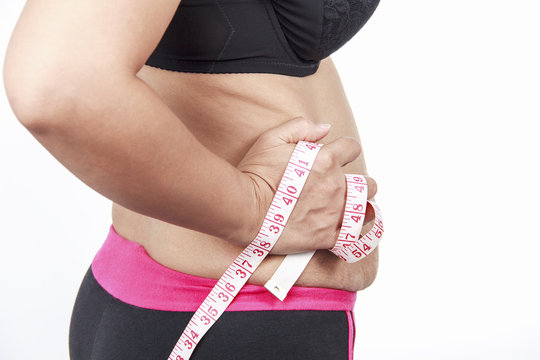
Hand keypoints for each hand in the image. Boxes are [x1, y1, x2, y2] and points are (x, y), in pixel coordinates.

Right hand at [237, 117, 376, 253]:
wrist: (243, 209)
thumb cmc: (254, 174)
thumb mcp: (271, 139)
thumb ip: (300, 127)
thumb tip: (325, 128)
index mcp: (325, 160)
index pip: (352, 148)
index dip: (346, 150)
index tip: (337, 157)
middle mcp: (335, 186)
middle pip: (367, 183)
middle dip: (360, 183)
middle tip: (345, 187)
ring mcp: (333, 213)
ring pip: (365, 210)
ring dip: (360, 207)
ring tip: (349, 209)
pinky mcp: (326, 236)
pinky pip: (353, 236)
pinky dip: (352, 232)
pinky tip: (346, 229)